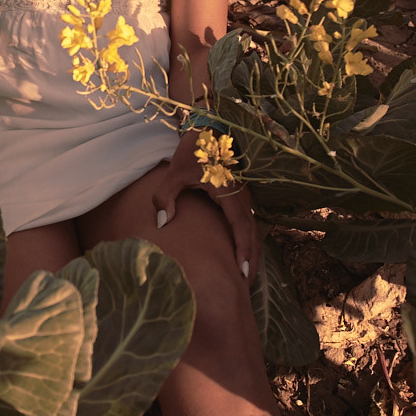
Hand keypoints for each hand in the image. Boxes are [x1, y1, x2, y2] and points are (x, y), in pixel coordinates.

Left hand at [147, 130, 259, 281]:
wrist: (210, 128)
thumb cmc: (193, 150)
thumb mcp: (176, 172)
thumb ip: (166, 197)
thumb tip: (162, 223)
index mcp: (229, 193)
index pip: (241, 228)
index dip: (243, 252)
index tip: (244, 273)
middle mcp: (242, 198)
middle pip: (253, 235)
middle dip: (251, 261)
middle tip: (247, 286)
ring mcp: (244, 197)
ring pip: (253, 230)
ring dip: (252, 252)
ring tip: (248, 277)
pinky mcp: (241, 197)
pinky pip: (248, 224)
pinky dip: (249, 241)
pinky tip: (244, 255)